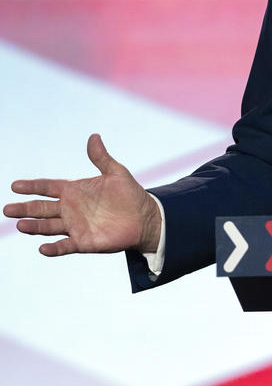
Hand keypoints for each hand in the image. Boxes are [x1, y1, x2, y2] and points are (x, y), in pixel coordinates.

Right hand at [3, 134, 160, 255]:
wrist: (145, 217)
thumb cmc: (129, 194)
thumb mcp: (116, 172)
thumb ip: (101, 157)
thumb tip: (94, 136)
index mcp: (74, 191)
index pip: (47, 187)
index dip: (32, 187)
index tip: (15, 186)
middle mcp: (70, 209)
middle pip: (42, 208)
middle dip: (25, 209)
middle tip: (7, 209)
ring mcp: (75, 226)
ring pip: (48, 227)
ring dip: (34, 227)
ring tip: (20, 225)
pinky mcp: (84, 242)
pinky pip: (65, 246)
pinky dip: (54, 248)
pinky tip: (43, 248)